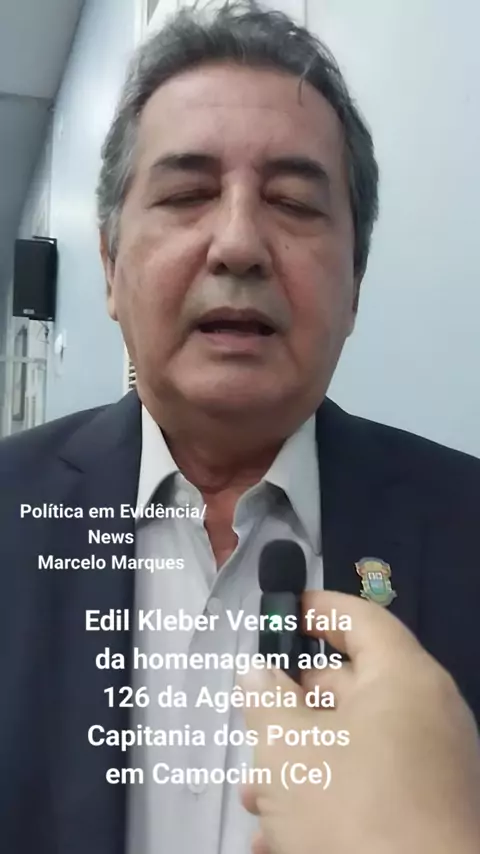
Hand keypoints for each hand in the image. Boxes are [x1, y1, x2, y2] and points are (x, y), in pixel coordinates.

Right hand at [241, 590, 479, 853]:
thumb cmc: (352, 809)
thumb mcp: (288, 746)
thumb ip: (266, 699)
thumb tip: (259, 674)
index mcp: (404, 678)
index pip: (362, 618)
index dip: (319, 608)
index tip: (283, 612)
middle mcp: (427, 715)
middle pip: (353, 687)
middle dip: (294, 708)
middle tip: (254, 719)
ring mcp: (432, 769)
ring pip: (353, 747)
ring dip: (300, 766)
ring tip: (257, 798)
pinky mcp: (427, 815)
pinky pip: (371, 790)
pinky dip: (326, 802)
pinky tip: (280, 838)